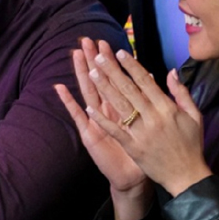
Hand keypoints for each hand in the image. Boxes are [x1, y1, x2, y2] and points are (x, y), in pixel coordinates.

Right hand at [55, 40, 148, 194]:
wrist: (133, 179)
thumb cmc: (145, 154)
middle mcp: (108, 111)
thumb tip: (158, 75)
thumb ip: (156, 100)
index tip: (110, 43)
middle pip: (100, 81)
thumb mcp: (154, 125)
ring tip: (74, 55)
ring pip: (88, 92)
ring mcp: (96, 122)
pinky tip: (60, 89)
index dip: (113, 62)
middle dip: (94, 61)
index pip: (118, 80)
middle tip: (87, 40)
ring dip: (79, 74)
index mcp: (124, 108)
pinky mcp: (89, 134)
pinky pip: (78, 117)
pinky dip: (70, 103)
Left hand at [82, 41, 211, 196]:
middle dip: (112, 71)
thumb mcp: (194, 116)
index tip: (119, 52)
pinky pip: (115, 131)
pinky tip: (89, 108)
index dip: (131, 66)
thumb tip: (170, 72)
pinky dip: (102, 119)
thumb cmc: (191, 145)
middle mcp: (153, 117)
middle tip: (98, 56)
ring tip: (91, 73)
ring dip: (104, 88)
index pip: (145, 82)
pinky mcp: (133, 148)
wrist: (187, 176)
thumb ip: (181, 93)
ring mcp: (142, 133)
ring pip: (120, 106)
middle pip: (129, 89)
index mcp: (167, 108)